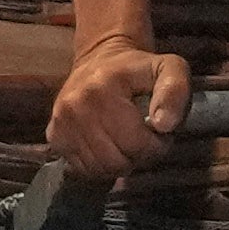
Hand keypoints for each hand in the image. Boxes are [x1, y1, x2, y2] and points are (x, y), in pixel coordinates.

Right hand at [43, 34, 196, 175]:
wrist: (98, 60)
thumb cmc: (137, 69)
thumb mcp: (168, 68)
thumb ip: (174, 91)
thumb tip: (164, 125)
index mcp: (103, 90)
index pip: (136, 143)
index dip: (157, 145)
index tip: (160, 132)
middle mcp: (74, 107)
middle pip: (116, 161)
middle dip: (138, 157)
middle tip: (144, 140)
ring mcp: (60, 124)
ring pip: (99, 170)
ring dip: (120, 163)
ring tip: (128, 143)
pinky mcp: (54, 136)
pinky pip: (82, 169)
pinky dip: (101, 166)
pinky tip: (110, 147)